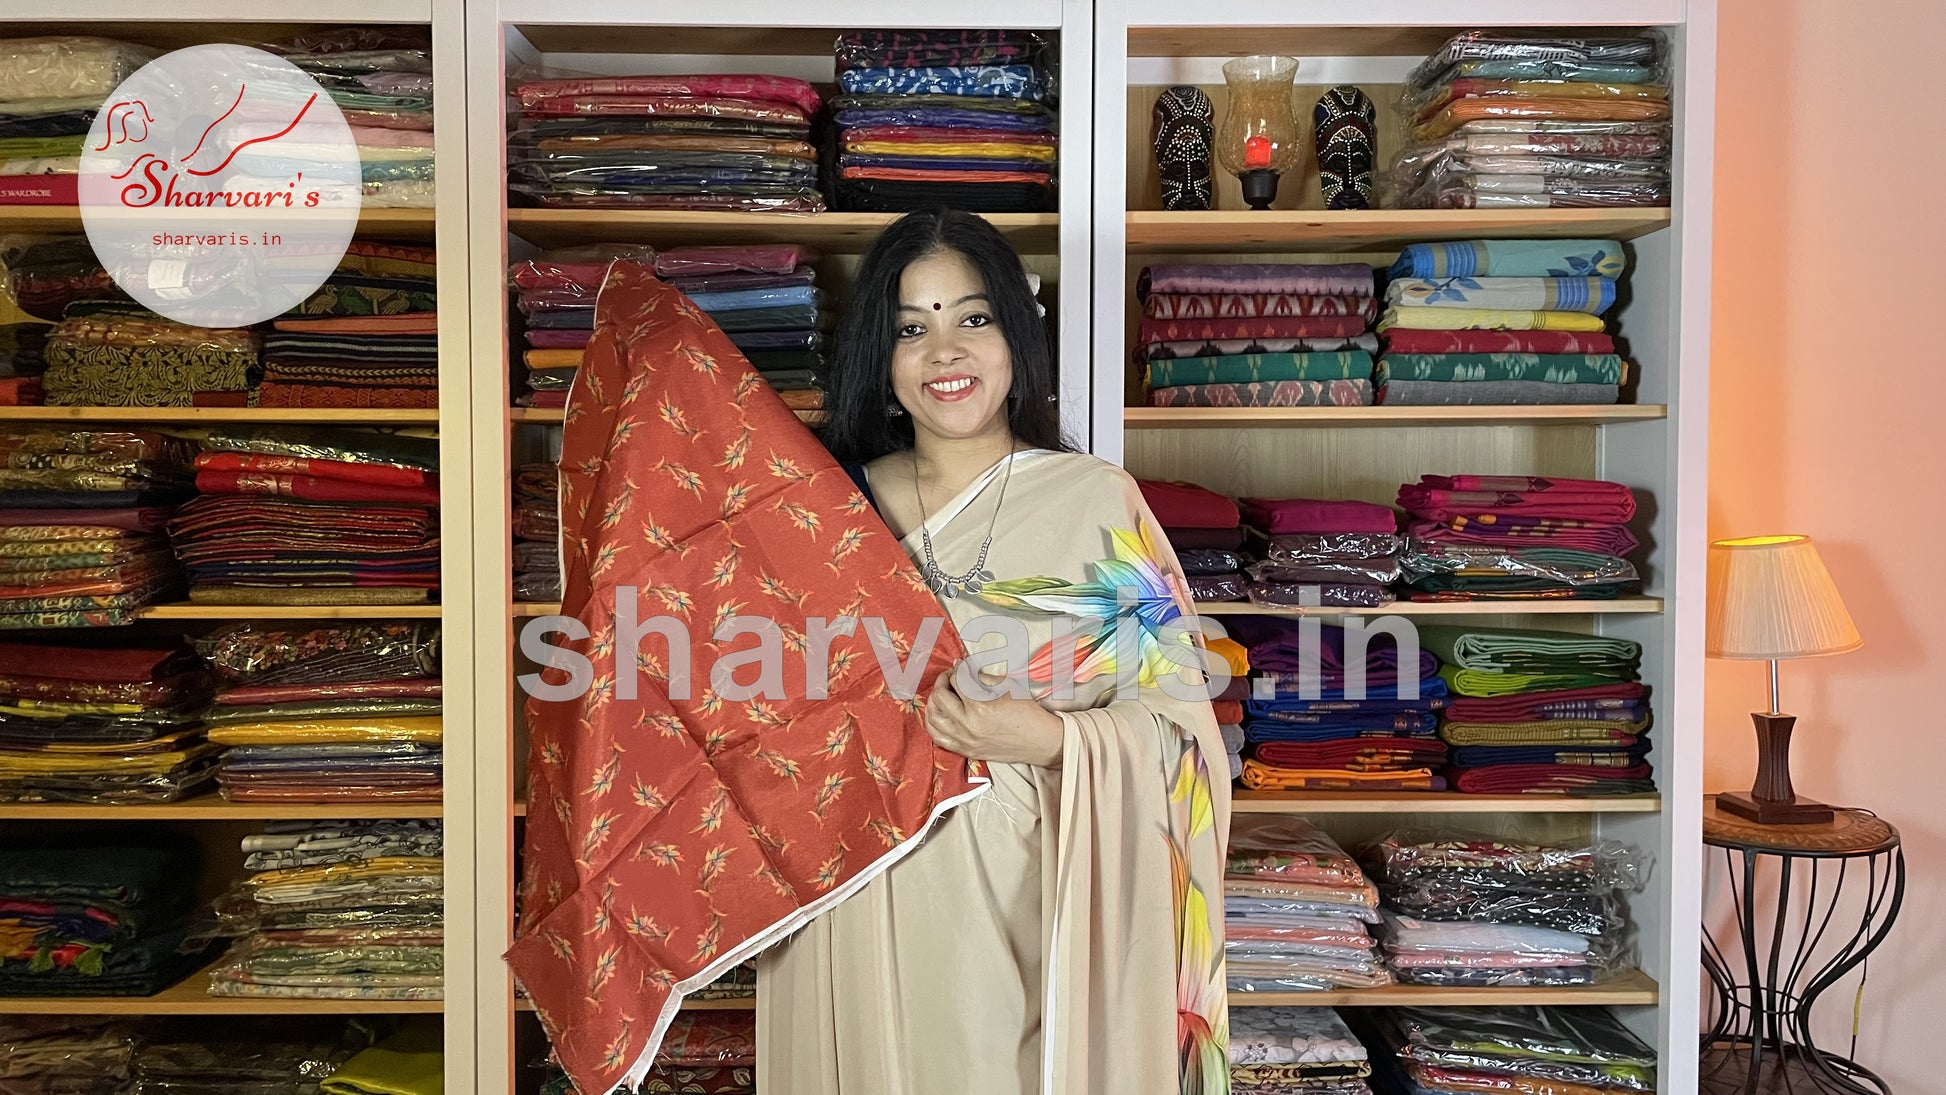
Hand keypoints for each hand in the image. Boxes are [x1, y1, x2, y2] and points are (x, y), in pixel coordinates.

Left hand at [924, 668, 1064, 767]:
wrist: (1040, 741)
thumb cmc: (1027, 712)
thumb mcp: (1007, 687)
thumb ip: (981, 677)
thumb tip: (962, 667)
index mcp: (981, 707)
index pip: (957, 680)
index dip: (958, 668)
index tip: (961, 665)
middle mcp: (969, 726)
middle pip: (940, 697)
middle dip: (943, 682)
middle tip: (950, 677)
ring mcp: (966, 741)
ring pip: (933, 718)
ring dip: (934, 701)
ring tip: (942, 693)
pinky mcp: (967, 751)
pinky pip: (938, 738)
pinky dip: (933, 723)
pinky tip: (938, 714)